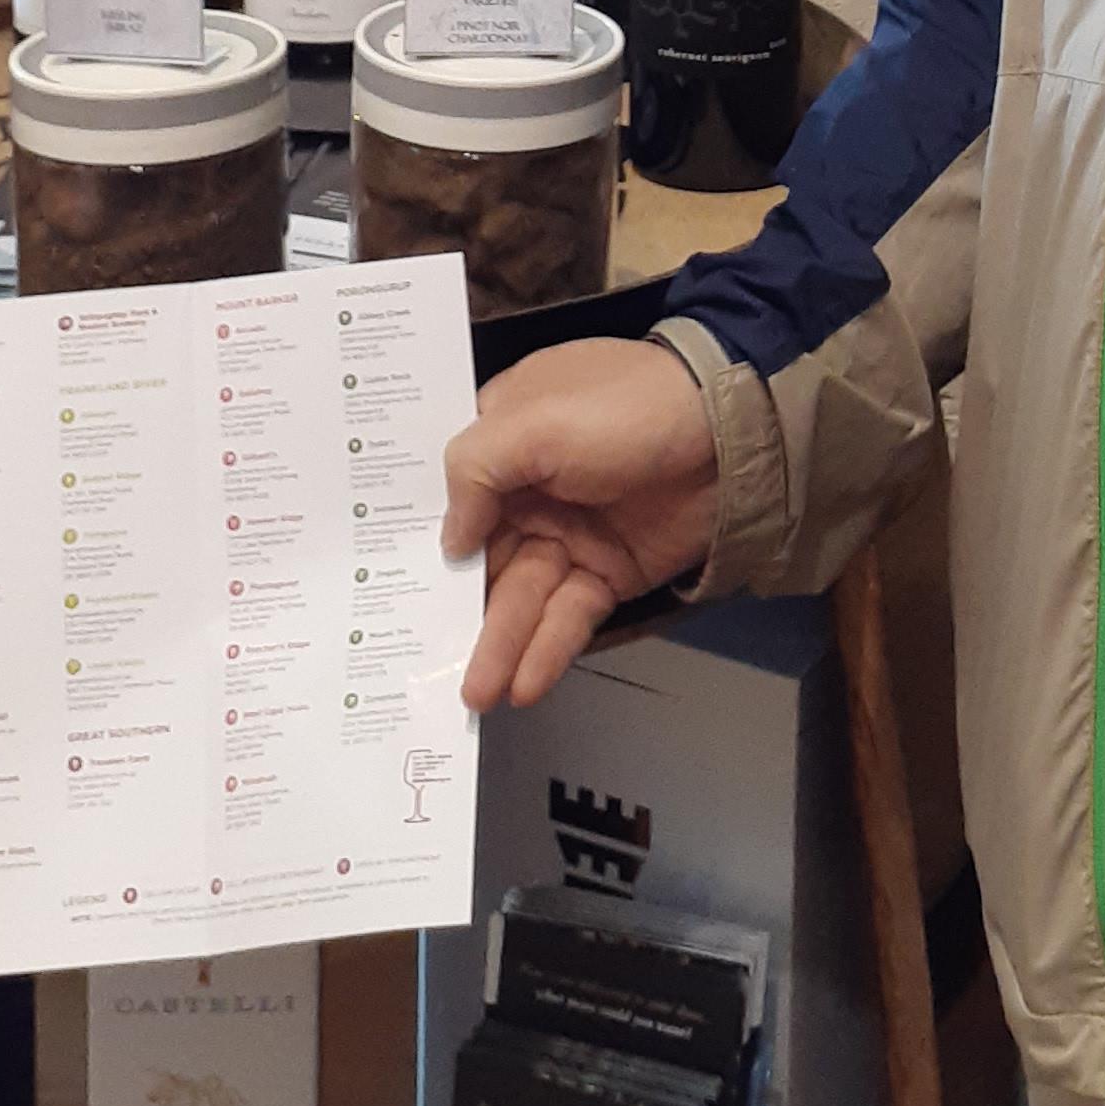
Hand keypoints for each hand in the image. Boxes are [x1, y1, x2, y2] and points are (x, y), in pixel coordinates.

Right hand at [443, 339, 720, 711]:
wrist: (725, 432)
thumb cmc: (620, 410)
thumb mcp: (532, 421)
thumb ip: (474, 472)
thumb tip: (448, 539)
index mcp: (506, 436)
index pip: (452, 491)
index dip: (418, 536)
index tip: (379, 585)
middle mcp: (530, 490)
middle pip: (481, 559)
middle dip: (453, 610)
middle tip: (420, 666)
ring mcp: (570, 534)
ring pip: (522, 597)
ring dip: (498, 645)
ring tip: (473, 695)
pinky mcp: (608, 574)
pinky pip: (567, 616)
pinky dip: (546, 650)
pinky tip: (522, 684)